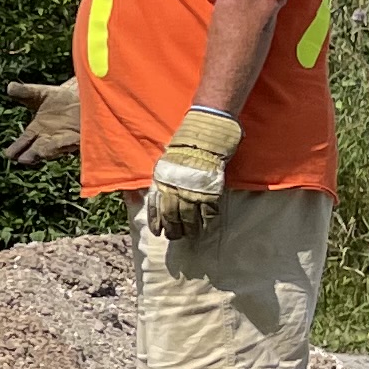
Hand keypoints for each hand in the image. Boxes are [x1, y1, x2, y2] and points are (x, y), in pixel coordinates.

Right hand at [2, 79, 80, 164]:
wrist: (83, 99)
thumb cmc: (59, 98)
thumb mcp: (40, 93)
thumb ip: (25, 92)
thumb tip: (9, 87)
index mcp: (36, 131)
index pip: (23, 143)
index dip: (16, 149)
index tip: (9, 154)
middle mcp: (49, 140)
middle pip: (37, 151)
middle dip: (31, 155)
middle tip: (23, 159)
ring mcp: (65, 141)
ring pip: (55, 150)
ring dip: (49, 152)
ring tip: (41, 154)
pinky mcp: (81, 139)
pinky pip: (76, 144)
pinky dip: (71, 143)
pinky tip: (69, 140)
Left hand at [143, 107, 242, 241]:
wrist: (206, 131)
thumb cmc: (185, 144)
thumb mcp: (166, 160)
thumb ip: (163, 177)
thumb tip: (156, 193)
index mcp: (163, 180)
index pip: (156, 207)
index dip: (156, 221)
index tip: (157, 232)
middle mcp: (176, 188)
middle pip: (172, 215)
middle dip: (173, 229)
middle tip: (175, 237)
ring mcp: (194, 190)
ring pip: (189, 216)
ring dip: (190, 228)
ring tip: (190, 235)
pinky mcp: (211, 189)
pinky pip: (209, 210)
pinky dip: (207, 220)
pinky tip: (206, 226)